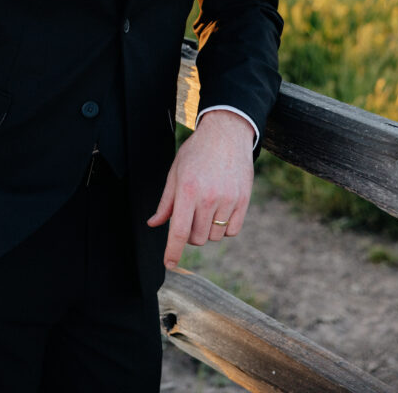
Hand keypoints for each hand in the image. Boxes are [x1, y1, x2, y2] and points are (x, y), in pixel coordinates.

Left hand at [147, 110, 254, 269]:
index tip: (168, 264)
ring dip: (207, 230)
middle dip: (190, 234)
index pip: (178, 231)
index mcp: (187, 190)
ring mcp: (228, 199)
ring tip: (206, 208)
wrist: (226, 133)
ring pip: (214, 236)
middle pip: (197, 238)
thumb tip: (154, 224)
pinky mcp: (243, 200)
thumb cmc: (197, 152)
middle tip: (189, 216)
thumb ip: (165, 202)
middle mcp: (208, 197)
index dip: (172, 252)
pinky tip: (220, 210)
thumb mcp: (175, 172)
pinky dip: (225, 227)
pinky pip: (232, 230)